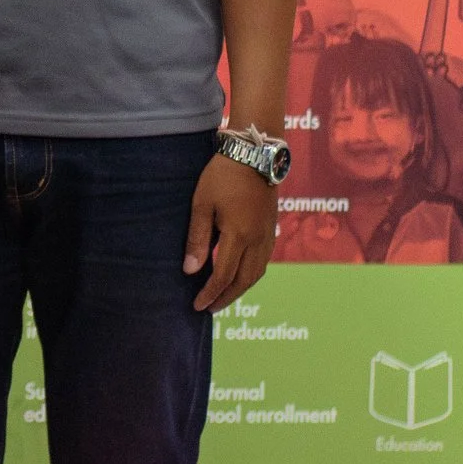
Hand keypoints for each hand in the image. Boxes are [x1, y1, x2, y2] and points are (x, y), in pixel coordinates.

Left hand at [185, 153, 274, 311]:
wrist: (254, 154)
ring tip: (223, 296)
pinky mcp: (272, 229)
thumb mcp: (201, 205)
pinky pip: (264, 262)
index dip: (209, 293)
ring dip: (240, 289)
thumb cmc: (222, 176)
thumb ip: (197, 239)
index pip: (223, 276)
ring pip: (257, 274)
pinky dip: (251, 275)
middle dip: (226, 297)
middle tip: (210, 308)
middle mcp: (258, 241)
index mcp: (239, 236)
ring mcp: (268, 236)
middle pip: (244, 281)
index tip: (197, 306)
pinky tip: (240, 275)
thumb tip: (190, 271)